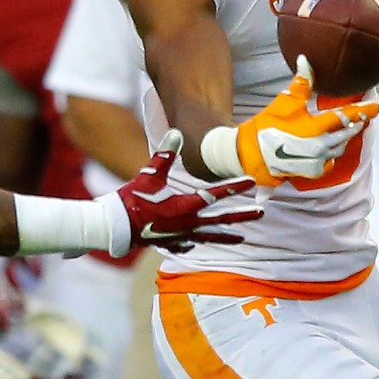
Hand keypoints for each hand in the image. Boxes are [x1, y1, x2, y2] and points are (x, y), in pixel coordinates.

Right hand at [112, 129, 261, 247]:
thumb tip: (176, 133)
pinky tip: (197, 245)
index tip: (251, 182)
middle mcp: (188, 223)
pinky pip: (187, 245)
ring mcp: (181, 236)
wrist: (116, 227)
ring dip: (227, 236)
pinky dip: (194, 244)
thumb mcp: (149, 175)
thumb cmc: (133, 199)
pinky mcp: (170, 243)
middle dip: (242, 215)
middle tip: (261, 213)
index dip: (235, 187)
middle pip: (222, 220)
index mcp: (186, 205)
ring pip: (210, 237)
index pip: (216, 194)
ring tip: (242, 238)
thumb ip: (164, 155)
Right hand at [234, 58, 378, 184]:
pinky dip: (332, 152)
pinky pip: (331, 160)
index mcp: (316, 127)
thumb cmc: (267, 126)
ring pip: (340, 147)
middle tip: (363, 116)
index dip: (363, 111)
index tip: (377, 107)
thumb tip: (305, 59)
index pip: (346, 117)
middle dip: (356, 123)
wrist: (251, 155)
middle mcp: (321, 146)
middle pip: (348, 133)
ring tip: (344, 128)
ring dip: (344, 137)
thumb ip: (301, 83)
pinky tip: (327, 146)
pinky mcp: (315, 171)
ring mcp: (319, 161)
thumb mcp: (284, 103)